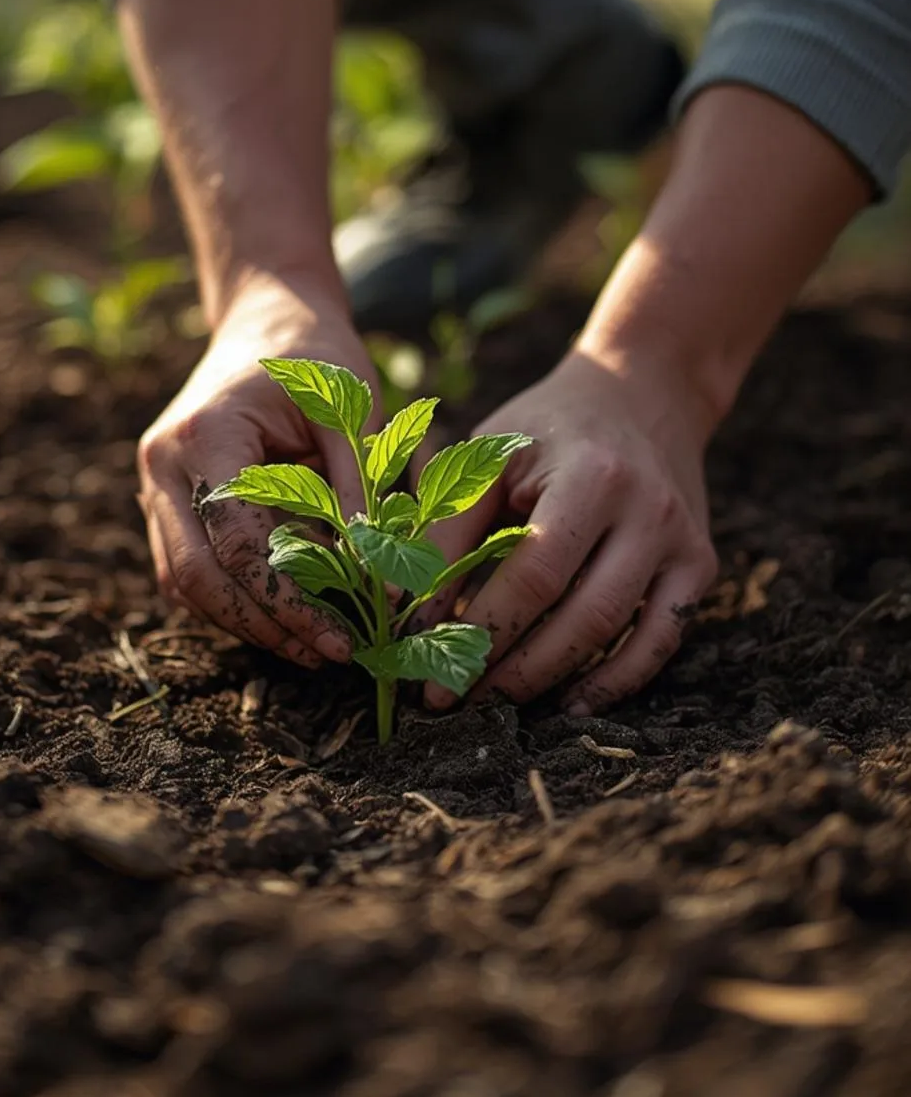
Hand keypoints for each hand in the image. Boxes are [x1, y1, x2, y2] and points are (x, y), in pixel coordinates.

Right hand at [137, 273, 378, 666]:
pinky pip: (189, 568)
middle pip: (196, 575)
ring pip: (184, 582)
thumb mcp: (349, 413)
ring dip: (246, 623)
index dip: (287, 599)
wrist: (267, 316)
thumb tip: (383, 582)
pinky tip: (285, 620)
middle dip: (263, 625)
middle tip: (328, 654)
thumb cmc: (316, 356)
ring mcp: (154, 484)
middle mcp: (163, 464)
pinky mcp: (166, 500)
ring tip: (312, 649)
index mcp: (205, 435)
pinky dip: (233, 600)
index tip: (340, 636)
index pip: (235, 541)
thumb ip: (358, 492)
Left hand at [420, 344, 718, 710]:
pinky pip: (662, 640)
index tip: (428, 670)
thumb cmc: (548, 426)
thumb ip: (446, 528)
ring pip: (619, 634)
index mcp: (591, 477)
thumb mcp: (491, 456)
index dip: (478, 630)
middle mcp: (647, 511)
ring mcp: (680, 541)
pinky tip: (570, 702)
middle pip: (579, 615)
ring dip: (553, 679)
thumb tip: (398, 603)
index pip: (532, 575)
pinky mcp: (698, 564)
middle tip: (457, 700)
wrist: (644, 392)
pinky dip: (618, 680)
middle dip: (511, 669)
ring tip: (497, 704)